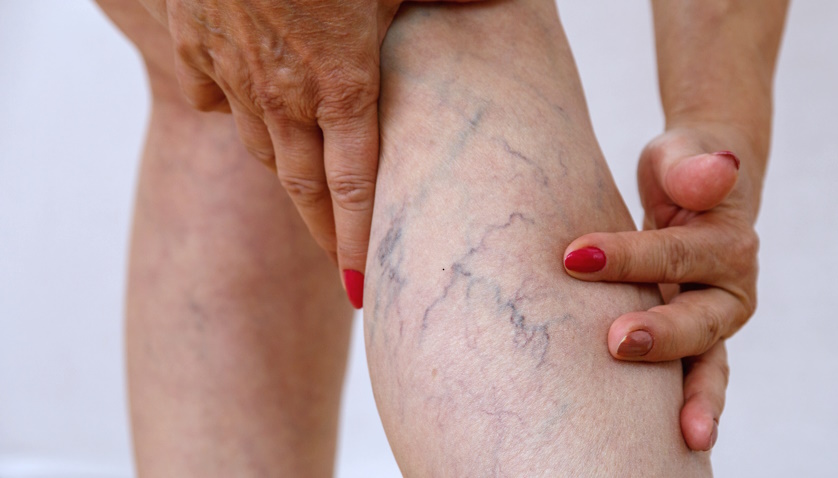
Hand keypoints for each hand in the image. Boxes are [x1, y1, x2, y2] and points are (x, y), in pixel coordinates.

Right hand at [137, 0, 479, 307]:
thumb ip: (452, 0)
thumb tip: (499, 9)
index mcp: (343, 82)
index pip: (355, 186)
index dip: (361, 241)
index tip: (367, 284)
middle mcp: (285, 93)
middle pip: (305, 186)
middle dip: (326, 234)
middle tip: (345, 268)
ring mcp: (233, 72)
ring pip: (263, 147)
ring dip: (289, 180)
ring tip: (311, 205)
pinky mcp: (194, 46)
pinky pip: (214, 101)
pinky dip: (235, 117)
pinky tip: (250, 119)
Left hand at [562, 125, 760, 450]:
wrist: (696, 191)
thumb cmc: (681, 171)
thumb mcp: (684, 156)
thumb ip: (693, 166)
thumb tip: (720, 168)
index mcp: (731, 245)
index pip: (677, 253)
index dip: (630, 256)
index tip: (574, 256)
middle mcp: (729, 293)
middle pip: (701, 321)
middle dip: (662, 336)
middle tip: (616, 342)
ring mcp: (711, 326)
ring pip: (708, 367)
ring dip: (696, 399)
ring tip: (687, 436)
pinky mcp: (691, 347)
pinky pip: (691, 382)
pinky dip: (686, 409)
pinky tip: (673, 444)